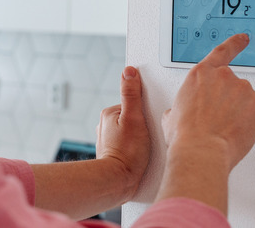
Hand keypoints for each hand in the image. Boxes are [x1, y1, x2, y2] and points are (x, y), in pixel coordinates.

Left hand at [96, 66, 150, 199]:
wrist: (118, 182)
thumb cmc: (127, 153)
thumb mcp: (134, 118)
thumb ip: (132, 94)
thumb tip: (129, 71)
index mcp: (109, 113)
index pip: (133, 103)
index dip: (145, 111)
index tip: (149, 121)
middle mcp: (105, 125)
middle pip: (132, 116)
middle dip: (142, 124)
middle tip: (146, 137)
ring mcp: (108, 139)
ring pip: (130, 131)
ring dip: (138, 137)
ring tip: (143, 148)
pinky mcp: (113, 152)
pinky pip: (127, 144)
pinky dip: (134, 148)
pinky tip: (139, 155)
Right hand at [162, 34, 254, 171]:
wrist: (201, 151)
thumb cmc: (186, 136)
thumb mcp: (171, 117)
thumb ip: (180, 107)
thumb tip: (177, 114)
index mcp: (201, 75)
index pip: (222, 52)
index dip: (234, 44)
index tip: (243, 39)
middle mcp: (224, 76)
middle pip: (234, 85)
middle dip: (231, 102)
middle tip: (221, 121)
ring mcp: (243, 88)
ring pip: (247, 100)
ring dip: (242, 113)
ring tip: (226, 129)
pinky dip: (254, 122)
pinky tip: (239, 131)